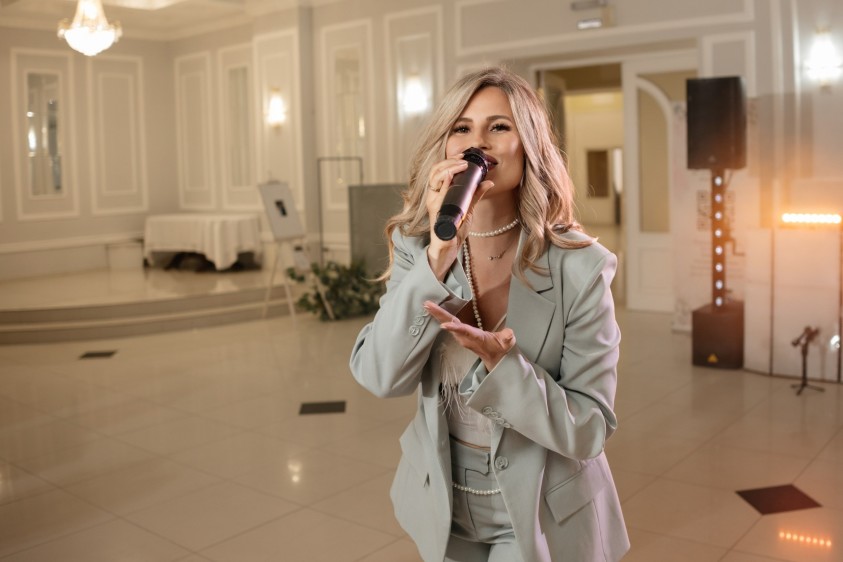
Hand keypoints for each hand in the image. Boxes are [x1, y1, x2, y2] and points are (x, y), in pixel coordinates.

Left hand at [423, 300, 514, 370]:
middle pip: (450, 324)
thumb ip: (507, 338)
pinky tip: (434, 310)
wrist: (495, 358)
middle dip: (439, 315)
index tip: (443, 325)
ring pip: (447, 323)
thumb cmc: (500, 348)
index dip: (454, 328)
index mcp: (475, 337)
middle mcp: (465, 337)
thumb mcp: (507, 343)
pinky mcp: (460, 334)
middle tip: (427, 305)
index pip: (464, 331)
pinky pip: (448, 323)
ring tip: (427, 305)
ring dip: (437, 314)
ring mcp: (461, 336)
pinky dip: (440, 316)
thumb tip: (509, 334)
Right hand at [425, 154, 493, 279]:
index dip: (450, 160)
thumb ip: (476, 195)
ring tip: (461, 165)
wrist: (449, 248)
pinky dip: (443, 184)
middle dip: (450, 161)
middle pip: (436, 170)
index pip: (440, 170)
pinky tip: (450, 177)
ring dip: (448, 168)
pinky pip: (438, 195)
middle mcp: (434, 196)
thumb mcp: (468, 208)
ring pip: (434, 179)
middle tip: (464, 159)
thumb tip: (488, 182)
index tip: (464, 155)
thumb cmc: (455, 229)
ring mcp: (433, 204)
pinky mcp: (436, 212)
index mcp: (439, 192)